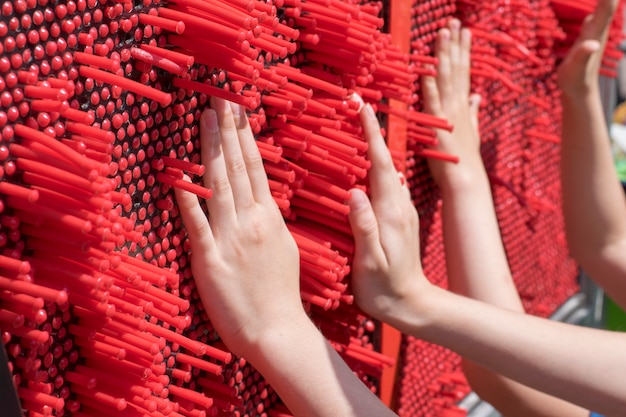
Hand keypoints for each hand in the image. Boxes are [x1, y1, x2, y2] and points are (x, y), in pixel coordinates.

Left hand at [175, 97, 301, 358]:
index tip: (238, 110)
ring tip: (205, 118)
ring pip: (219, 185)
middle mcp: (251, 222)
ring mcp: (231, 239)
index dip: (245, 137)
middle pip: (238, 168)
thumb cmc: (282, 295)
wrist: (278, 331)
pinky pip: (197, 224)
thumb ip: (270, 223)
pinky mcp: (210, 260)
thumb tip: (261, 204)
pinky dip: (187, 198)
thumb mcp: (286, 250)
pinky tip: (177, 174)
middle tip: (219, 98)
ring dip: (211, 148)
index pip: (256, 169)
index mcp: (270, 219)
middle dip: (228, 130)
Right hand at [347, 97, 430, 327]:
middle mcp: (400, 205)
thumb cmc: (385, 287)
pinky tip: (372, 166)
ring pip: (388, 170)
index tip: (363, 105)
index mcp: (390, 211)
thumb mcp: (370, 260)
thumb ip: (364, 226)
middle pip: (385, 159)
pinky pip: (390, 185)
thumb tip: (355, 192)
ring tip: (364, 127)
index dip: (371, 133)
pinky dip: (379, 167)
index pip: (379, 163)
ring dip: (377, 147)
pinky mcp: (401, 219)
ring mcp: (403, 212)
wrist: (412, 305)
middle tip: (358, 105)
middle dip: (373, 131)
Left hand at [421, 19, 482, 190]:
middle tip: (454, 21)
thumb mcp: (471, 130)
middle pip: (456, 69)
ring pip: (446, 78)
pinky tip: (426, 69)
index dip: (463, 51)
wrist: (466, 179)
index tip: (463, 31)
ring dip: (444, 55)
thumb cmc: (464, 159)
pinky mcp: (438, 124)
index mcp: (463, 106)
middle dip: (455, 44)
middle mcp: (457, 105)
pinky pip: (432, 101)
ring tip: (444, 33)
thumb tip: (477, 95)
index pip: (463, 72)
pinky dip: (430, 85)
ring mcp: (449, 113)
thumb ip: (473, 111)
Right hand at [557, 0, 618, 95]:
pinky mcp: (590, 32)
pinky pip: (598, 8)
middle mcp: (599, 27)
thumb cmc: (574, 80)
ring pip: (605, 3)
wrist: (580, 91)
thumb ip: (582, 56)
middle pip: (609, 1)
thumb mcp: (574, 69)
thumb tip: (591, 44)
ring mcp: (595, 29)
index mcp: (596, 32)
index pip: (607, 5)